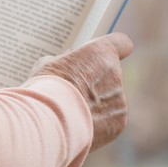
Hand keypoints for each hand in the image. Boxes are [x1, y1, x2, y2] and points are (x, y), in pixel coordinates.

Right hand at [29, 33, 132, 151]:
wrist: (50, 122)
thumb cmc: (46, 88)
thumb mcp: (48, 64)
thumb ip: (67, 61)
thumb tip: (72, 64)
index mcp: (100, 53)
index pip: (121, 43)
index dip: (114, 48)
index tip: (103, 56)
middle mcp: (115, 74)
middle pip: (110, 74)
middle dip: (95, 81)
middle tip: (73, 90)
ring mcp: (120, 100)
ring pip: (110, 98)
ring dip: (95, 103)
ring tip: (71, 111)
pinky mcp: (119, 122)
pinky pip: (110, 118)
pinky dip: (98, 121)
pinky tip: (78, 124)